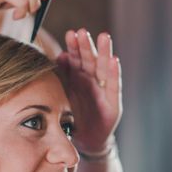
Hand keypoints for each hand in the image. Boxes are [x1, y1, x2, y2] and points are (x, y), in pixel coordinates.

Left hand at [56, 29, 121, 151]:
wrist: (84, 140)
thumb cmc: (71, 117)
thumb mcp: (63, 96)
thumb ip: (62, 78)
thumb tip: (58, 57)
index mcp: (77, 78)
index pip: (76, 59)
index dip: (74, 47)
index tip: (71, 33)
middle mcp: (91, 80)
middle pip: (89, 59)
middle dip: (86, 46)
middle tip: (83, 32)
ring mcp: (102, 90)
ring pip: (103, 68)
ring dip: (104, 52)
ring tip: (104, 37)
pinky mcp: (113, 102)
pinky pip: (113, 85)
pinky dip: (113, 72)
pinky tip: (113, 60)